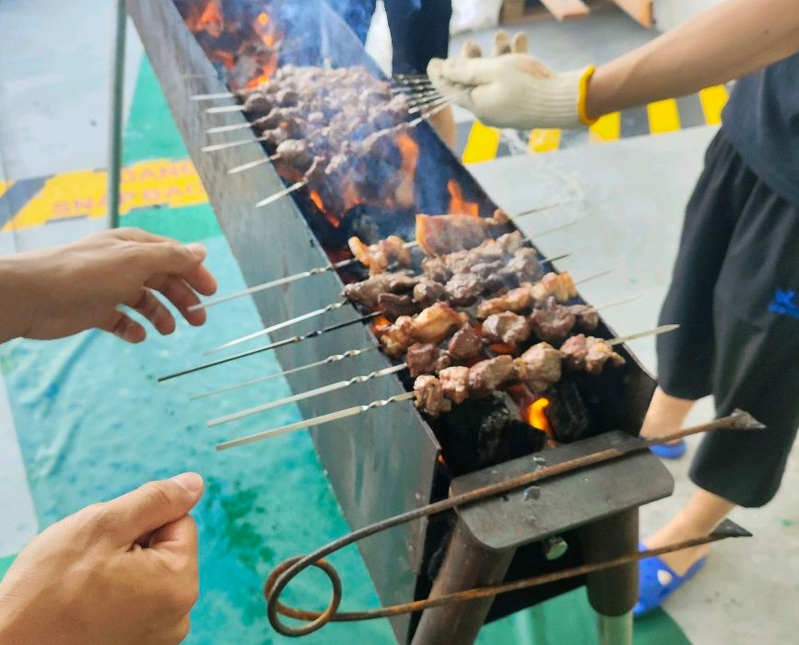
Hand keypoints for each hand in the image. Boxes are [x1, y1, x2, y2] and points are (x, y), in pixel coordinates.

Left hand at [0, 228, 217, 342]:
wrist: (35, 296)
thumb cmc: (88, 273)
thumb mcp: (136, 260)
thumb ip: (171, 257)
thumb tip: (201, 251)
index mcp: (134, 247)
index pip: (173, 256)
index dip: (194, 273)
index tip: (211, 293)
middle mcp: (123, 265)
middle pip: (162, 280)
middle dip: (182, 299)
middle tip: (198, 320)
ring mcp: (109, 288)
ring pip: (145, 301)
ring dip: (161, 315)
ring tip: (168, 331)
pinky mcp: (94, 310)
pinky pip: (121, 319)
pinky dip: (132, 328)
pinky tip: (137, 336)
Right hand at [0, 473, 203, 644]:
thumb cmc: (50, 589)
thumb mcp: (105, 526)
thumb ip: (156, 500)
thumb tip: (195, 483)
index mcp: (180, 584)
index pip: (179, 522)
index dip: (141, 521)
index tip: (109, 543)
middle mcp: (179, 616)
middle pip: (165, 550)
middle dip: (132, 545)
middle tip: (91, 565)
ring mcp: (159, 636)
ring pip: (148, 574)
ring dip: (120, 569)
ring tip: (85, 586)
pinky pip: (135, 602)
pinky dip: (114, 595)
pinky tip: (86, 605)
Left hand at [428, 31, 594, 129]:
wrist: (564, 101)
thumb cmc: (527, 84)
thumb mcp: (493, 71)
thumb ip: (466, 70)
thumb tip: (443, 70)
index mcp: (476, 105)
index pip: (448, 91)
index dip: (439, 75)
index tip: (432, 62)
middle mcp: (488, 109)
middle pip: (471, 83)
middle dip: (470, 60)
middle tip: (471, 43)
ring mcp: (505, 108)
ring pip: (493, 78)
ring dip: (496, 55)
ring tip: (502, 36)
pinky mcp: (521, 103)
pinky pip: (510, 81)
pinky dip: (513, 61)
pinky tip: (520, 40)